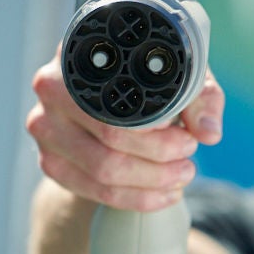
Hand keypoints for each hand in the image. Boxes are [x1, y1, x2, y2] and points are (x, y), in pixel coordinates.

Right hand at [26, 52, 223, 211]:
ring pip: (103, 169)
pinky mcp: (50, 161)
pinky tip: (162, 194)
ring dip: (150, 181)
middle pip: (111, 137)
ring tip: (182, 177)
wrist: (105, 105)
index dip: (156, 124)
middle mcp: (52, 87)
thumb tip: (208, 132)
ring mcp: (45, 127)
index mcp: (81, 54)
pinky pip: (93, 190)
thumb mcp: (178, 77)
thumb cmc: (145, 82)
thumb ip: (199, 98)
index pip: (118, 97)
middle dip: (160, 156)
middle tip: (189, 158)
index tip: (187, 136)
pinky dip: (135, 198)